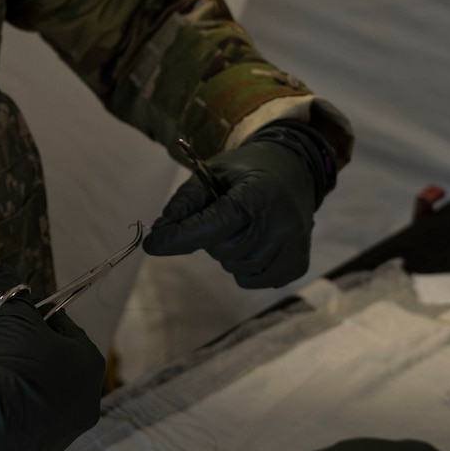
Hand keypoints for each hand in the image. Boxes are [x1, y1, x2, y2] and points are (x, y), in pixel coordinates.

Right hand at [0, 267, 105, 450]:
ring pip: (26, 385)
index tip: (5, 311)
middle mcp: (83, 403)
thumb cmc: (9, 364)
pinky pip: (14, 414)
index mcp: (90, 366)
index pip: (63, 328)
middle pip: (42, 359)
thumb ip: (10, 290)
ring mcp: (58, 434)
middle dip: (9, 339)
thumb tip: (5, 272)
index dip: (31, 315)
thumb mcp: (10, 314)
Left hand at [142, 122, 334, 288]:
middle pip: (222, 250)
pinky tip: (256, 243)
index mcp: (256, 196)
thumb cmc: (249, 171)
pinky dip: (244, 267)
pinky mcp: (297, 264)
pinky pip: (252, 280)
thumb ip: (187, 201)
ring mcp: (292, 247)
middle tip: (223, 216)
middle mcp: (279, 223)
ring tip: (243, 227)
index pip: (213, 225)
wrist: (297, 170)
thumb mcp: (214, 172)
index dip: (180, 237)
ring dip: (229, 253)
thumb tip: (160, 232)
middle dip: (211, 238)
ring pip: (235, 268)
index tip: (152, 244)